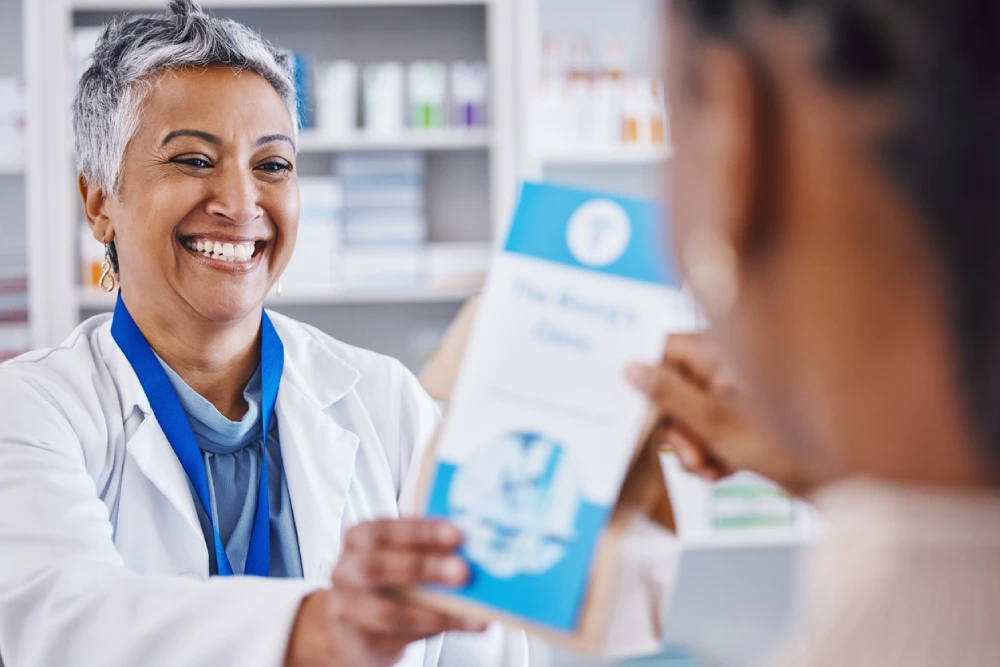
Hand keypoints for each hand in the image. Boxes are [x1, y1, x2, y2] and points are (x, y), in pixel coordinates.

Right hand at [285, 519, 485, 666]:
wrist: (352, 626)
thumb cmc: (386, 581)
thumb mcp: (400, 556)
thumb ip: (428, 550)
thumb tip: (475, 551)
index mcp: (359, 538)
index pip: (386, 530)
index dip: (422, 532)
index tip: (458, 535)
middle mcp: (346, 571)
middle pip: (377, 567)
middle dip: (423, 568)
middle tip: (463, 571)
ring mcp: (347, 608)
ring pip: (387, 612)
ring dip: (433, 611)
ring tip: (469, 610)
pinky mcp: (360, 641)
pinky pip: (399, 638)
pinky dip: (434, 630)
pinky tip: (462, 624)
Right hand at [627, 334, 827, 495]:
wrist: (845, 480)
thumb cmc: (788, 446)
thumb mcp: (713, 423)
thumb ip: (667, 395)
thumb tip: (629, 368)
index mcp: (723, 349)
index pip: (665, 348)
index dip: (649, 379)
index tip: (644, 411)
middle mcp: (731, 363)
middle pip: (676, 384)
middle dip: (676, 426)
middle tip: (689, 456)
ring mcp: (741, 389)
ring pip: (693, 410)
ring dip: (694, 445)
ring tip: (710, 469)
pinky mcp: (750, 415)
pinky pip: (715, 425)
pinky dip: (713, 449)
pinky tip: (724, 471)